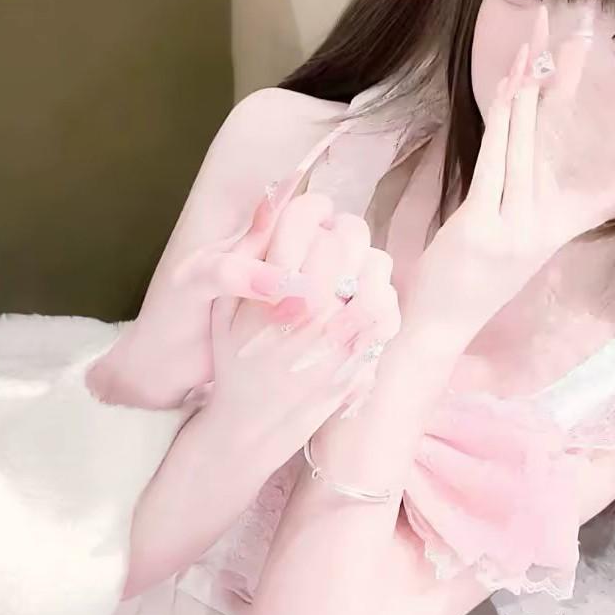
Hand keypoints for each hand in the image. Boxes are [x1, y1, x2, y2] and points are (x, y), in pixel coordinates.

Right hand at [202, 194, 400, 452]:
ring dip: (360, 263)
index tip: (310, 220)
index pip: (309, 215)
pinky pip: (389, 300)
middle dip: (339, 232)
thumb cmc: (236, 357)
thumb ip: (250, 245)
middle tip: (327, 247)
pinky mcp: (365, 349)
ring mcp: (345, 327)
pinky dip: (378, 295)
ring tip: (341, 278)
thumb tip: (280, 189)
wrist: (253, 425)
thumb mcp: (225, 303)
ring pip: (375, 262)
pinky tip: (355, 304)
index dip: (312, 210)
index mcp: (275, 283)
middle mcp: (314, 302)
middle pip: (350, 232)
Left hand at [407, 7, 614, 343]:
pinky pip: (495, 162)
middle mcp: (551, 223)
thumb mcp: (527, 240)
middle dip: (572, 76)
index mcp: (568, 224)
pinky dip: (503, 120)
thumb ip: (549, 204)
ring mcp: (517, 226)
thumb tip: (563, 174)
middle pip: (567, 137)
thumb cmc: (484, 276)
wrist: (444, 323)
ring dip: (529, 83)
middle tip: (584, 27)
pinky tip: (510, 87)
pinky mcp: (482, 227)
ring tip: (536, 36)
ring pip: (526, 141)